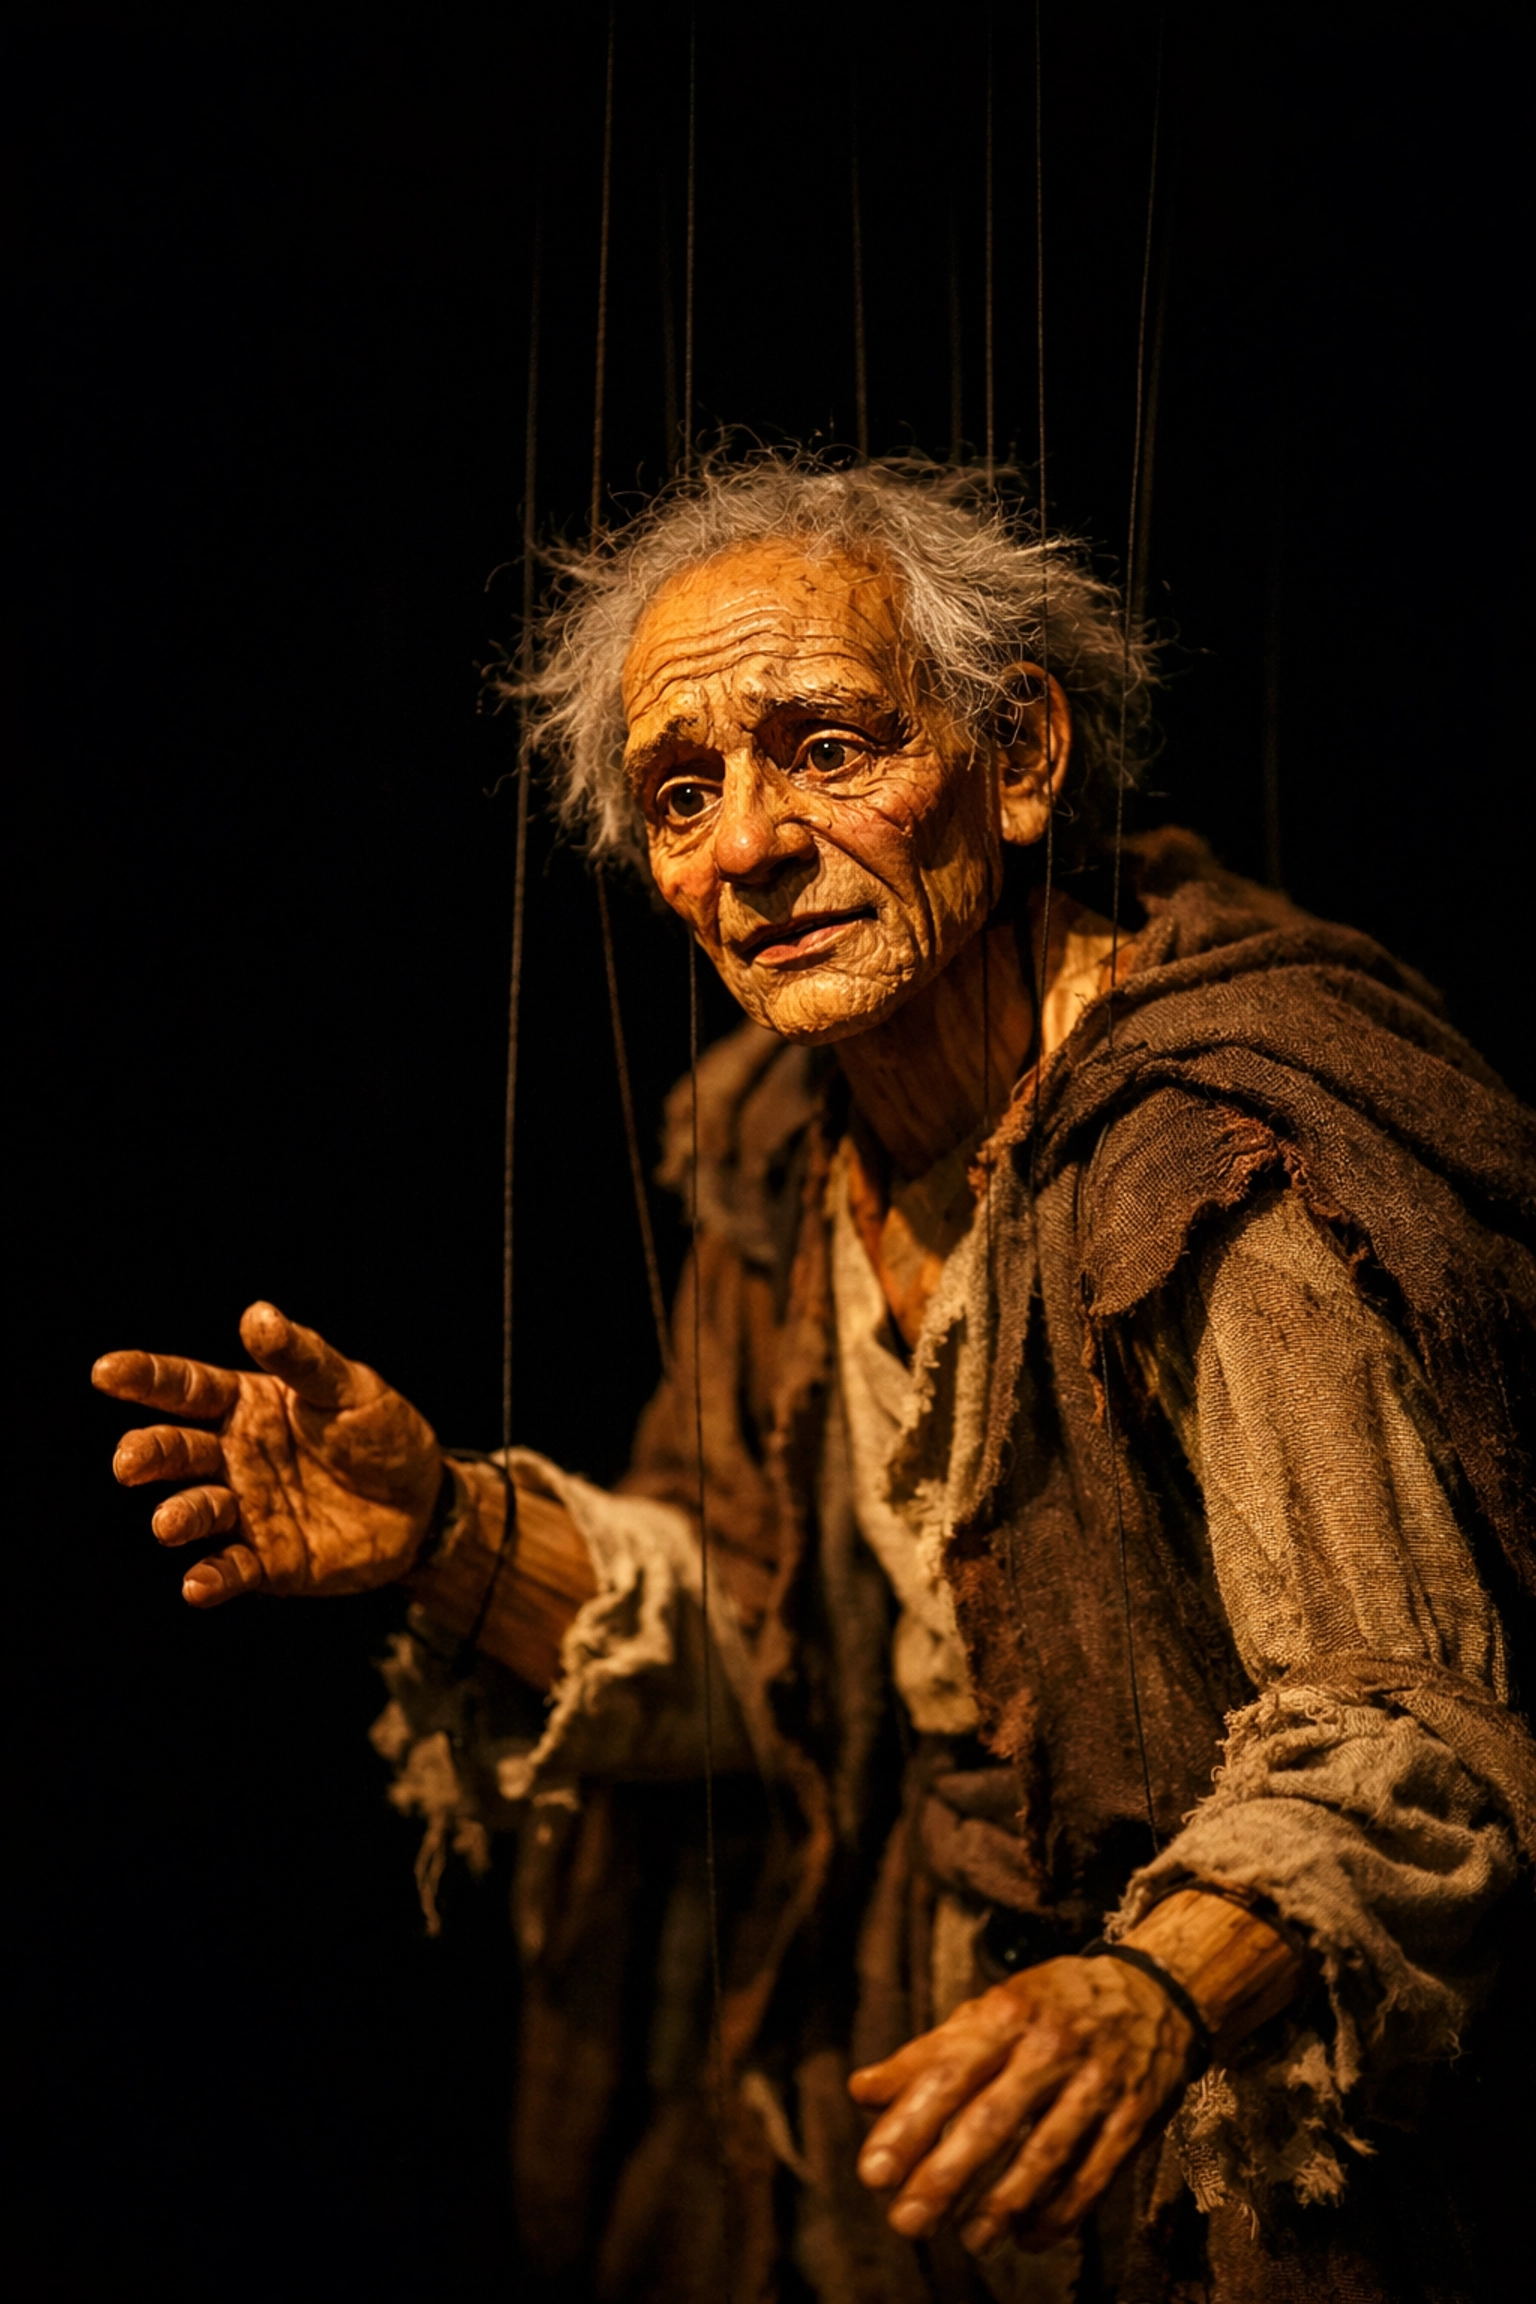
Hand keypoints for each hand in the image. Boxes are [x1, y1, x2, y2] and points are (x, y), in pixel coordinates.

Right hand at [93, 1302, 440, 1604]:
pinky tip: (197, 1584)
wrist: (423, 1503)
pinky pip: (229, 1570)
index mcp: (245, 1405)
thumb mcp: (349, 1387)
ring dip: (177, 1517)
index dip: (146, 1378)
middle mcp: (232, 1456)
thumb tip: (258, 1315)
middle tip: (129, 1462)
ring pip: (194, 1510)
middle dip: (148, 1453)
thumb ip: (302, 1358)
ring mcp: (245, 1509)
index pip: (187, 1388)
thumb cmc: (380, 1432)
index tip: (106, 1371)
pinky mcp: (266, 1561)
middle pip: (176, 1450)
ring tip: (168, 1523)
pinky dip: (210, 1578)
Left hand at [848, 1954, 1192, 2256]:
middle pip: (991, 2120)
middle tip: (906, 2221)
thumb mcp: (991, 2010)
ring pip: (1043, 2154)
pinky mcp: (1134, 2117)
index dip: (908, 2124)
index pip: (948, 2073)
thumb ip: (929, 2053)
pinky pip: (1094, 2176)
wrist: (1156, 1988)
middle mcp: (1050, 2047)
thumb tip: (862, 2092)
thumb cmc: (1053, 2005)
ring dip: (1001, 2206)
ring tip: (968, 2240)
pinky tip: (1029, 2238)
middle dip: (944, 2177)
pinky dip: (1060, 2214)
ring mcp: (1096, 2083)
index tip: (872, 2173)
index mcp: (1006, 2014)